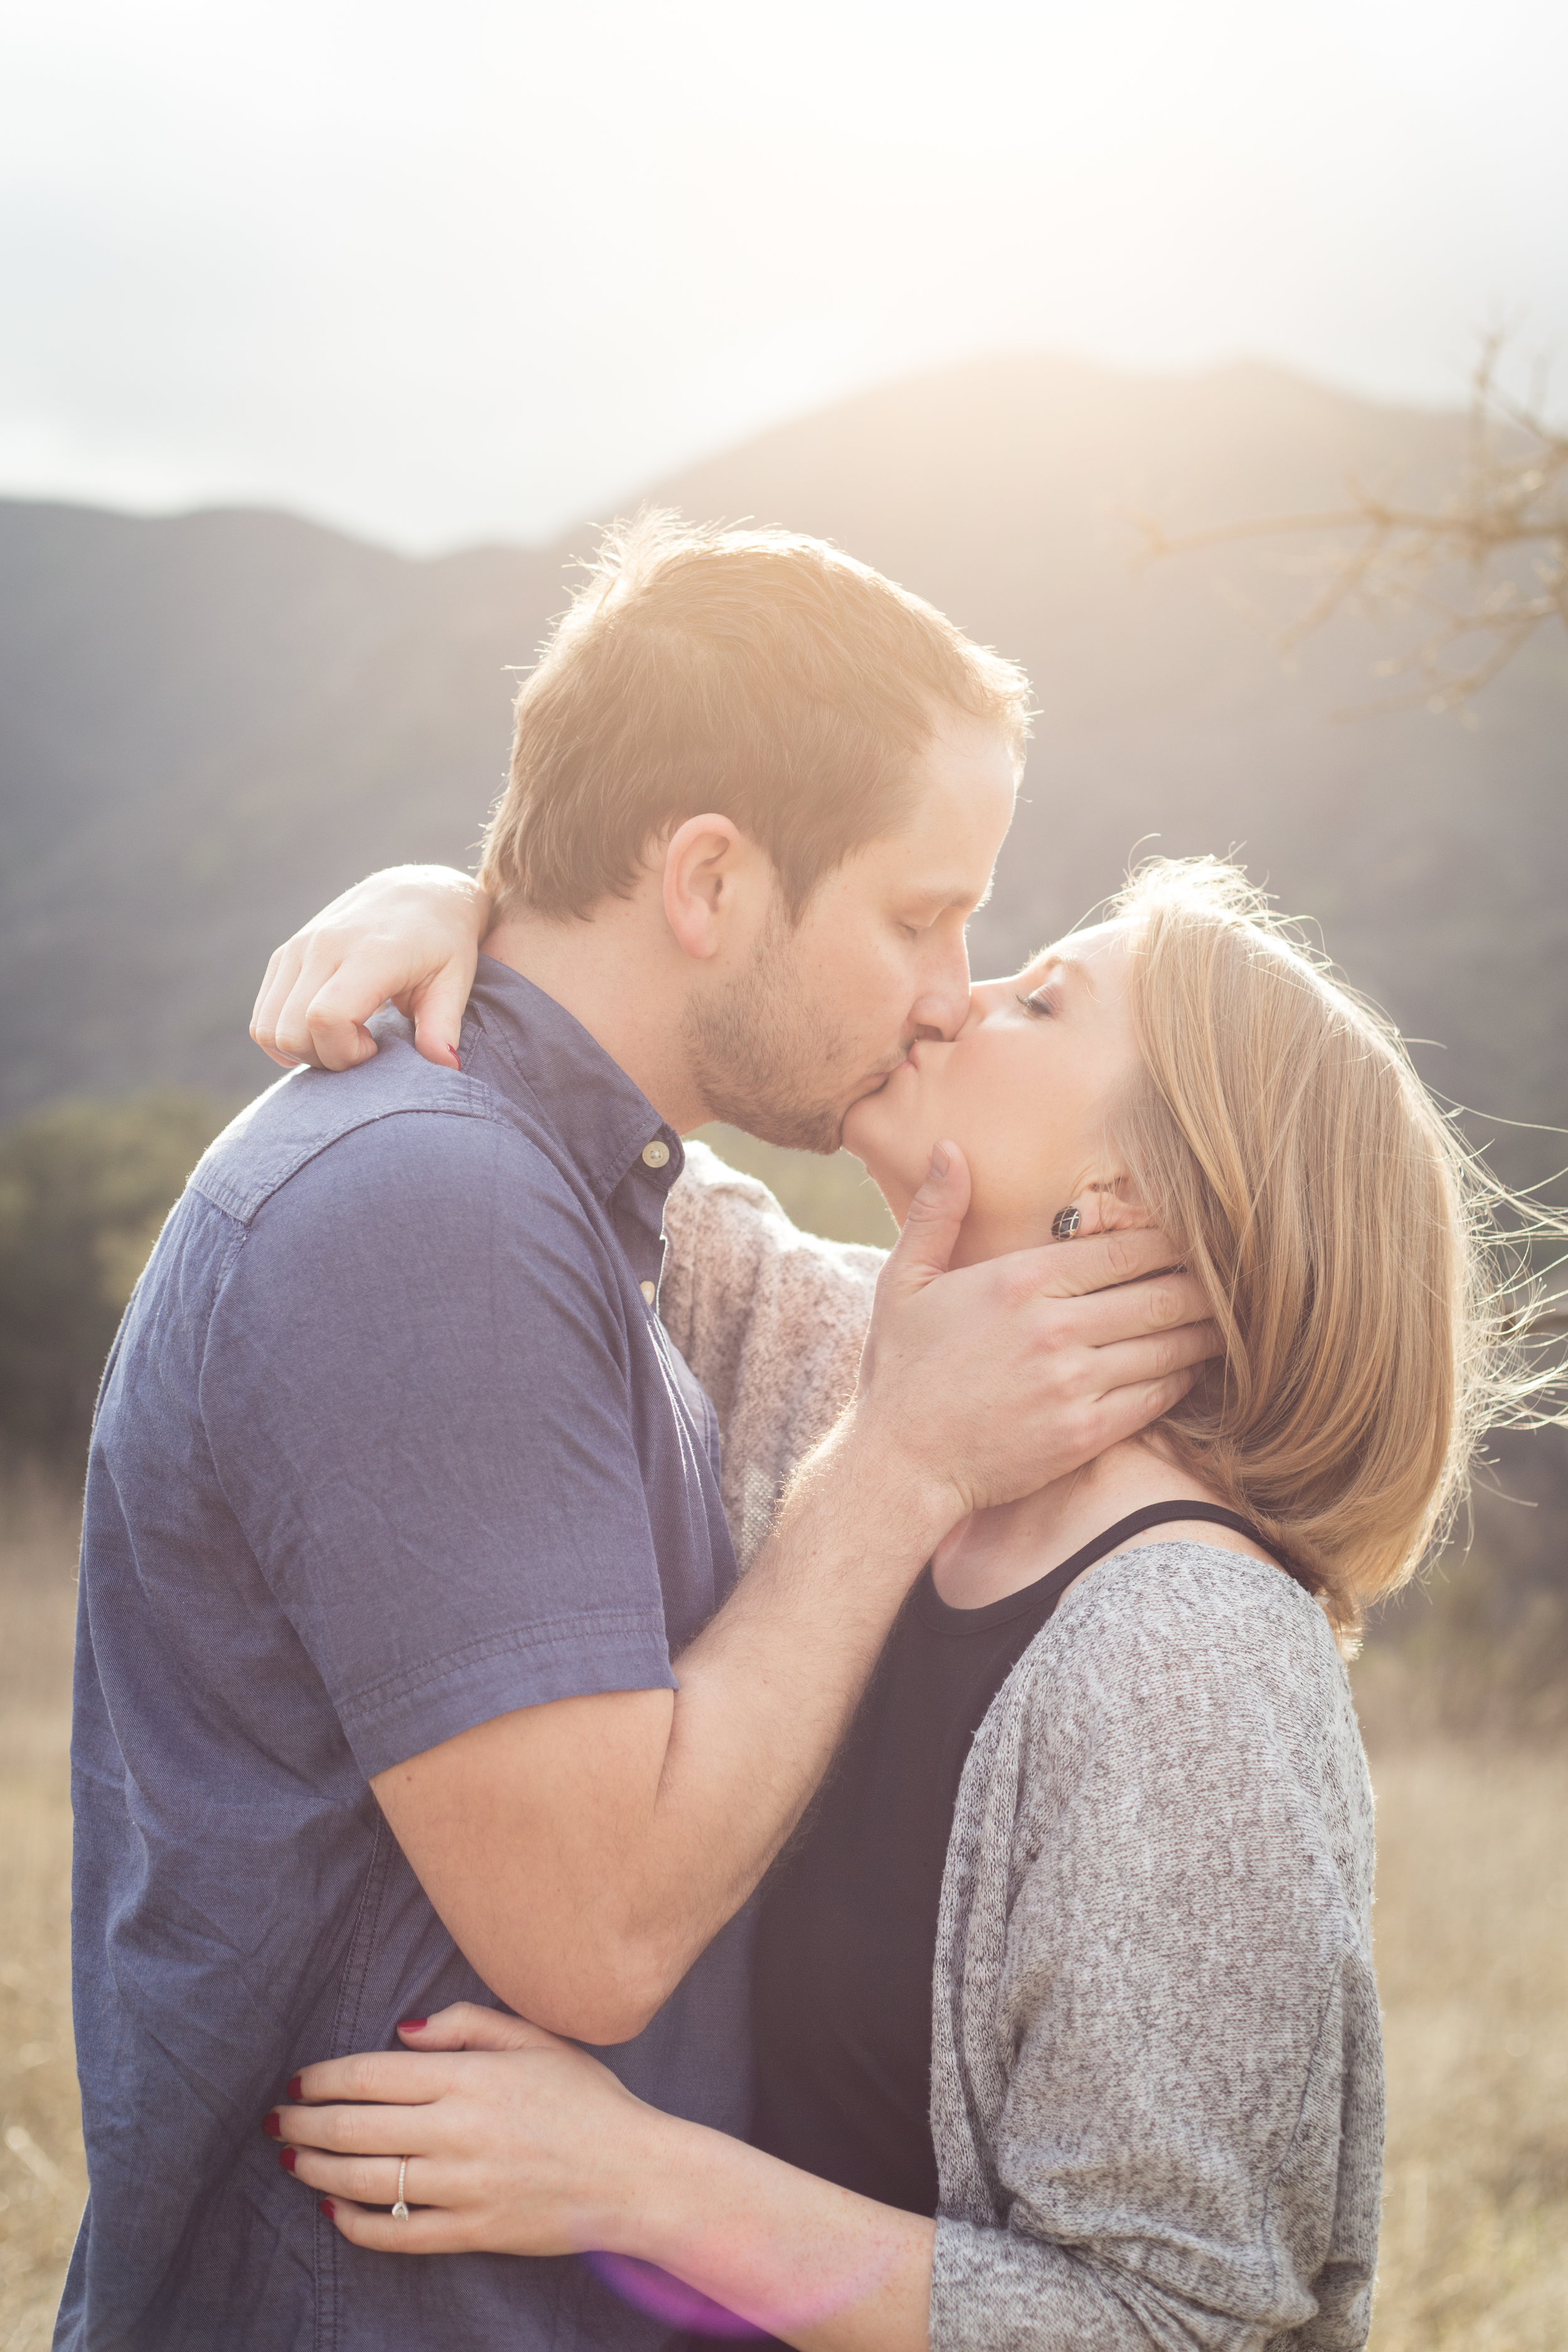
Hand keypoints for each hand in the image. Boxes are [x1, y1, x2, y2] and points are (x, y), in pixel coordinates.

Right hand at [250, 865, 489, 1071]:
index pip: (326, 1017)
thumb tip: (444, 1067)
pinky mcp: (284, 955)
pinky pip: (262, 1015)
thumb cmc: (442, 943)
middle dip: (324, 1058)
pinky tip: (323, 1031)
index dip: (345, 1052)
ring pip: (267, 1028)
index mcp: (369, 953)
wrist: (417, 892)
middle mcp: (324, 946)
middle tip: (362, 1048)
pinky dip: (284, 1036)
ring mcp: (298, 948)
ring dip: (301, 1050)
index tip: (376, 1048)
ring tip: (343, 1038)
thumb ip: (444, 1026)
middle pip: (291, 1031)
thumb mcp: (455, 982)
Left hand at [269, 2003, 661, 2256]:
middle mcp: (458, 2131)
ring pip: (367, 2181)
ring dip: (318, 2170)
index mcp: (470, 2077)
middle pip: (357, 2127)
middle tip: (278, 2120)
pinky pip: (397, 2234)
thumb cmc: (587, 2098)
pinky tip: (334, 2210)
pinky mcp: (472, 2233)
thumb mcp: (534, 2038)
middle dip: (307, 2123)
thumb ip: (466, 2023)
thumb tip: (400, 2031)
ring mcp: (463, 2187)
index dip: (325, 2077)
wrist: (634, 2174)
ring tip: (293, 2159)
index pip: (371, 2074)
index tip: (299, 2079)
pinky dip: (356, 2224)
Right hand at [853, 1142, 1218, 1525]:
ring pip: (1169, 1345)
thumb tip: (952, 1148)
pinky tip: (1196, 1367)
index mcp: (1020, 1281)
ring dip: (1206, 1331)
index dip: (1170, 1240)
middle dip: (1204, 1283)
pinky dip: (1184, 1378)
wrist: (899, 1465)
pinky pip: (1156, 1397)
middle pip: (1160, 1293)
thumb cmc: (901, 1371)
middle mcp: (1054, 1327)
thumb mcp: (904, 1282)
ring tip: (1232, 1319)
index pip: (1123, 1248)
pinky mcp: (1085, 1433)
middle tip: (1234, 1276)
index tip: (1195, 1235)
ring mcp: (1073, 1383)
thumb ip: (935, 1214)